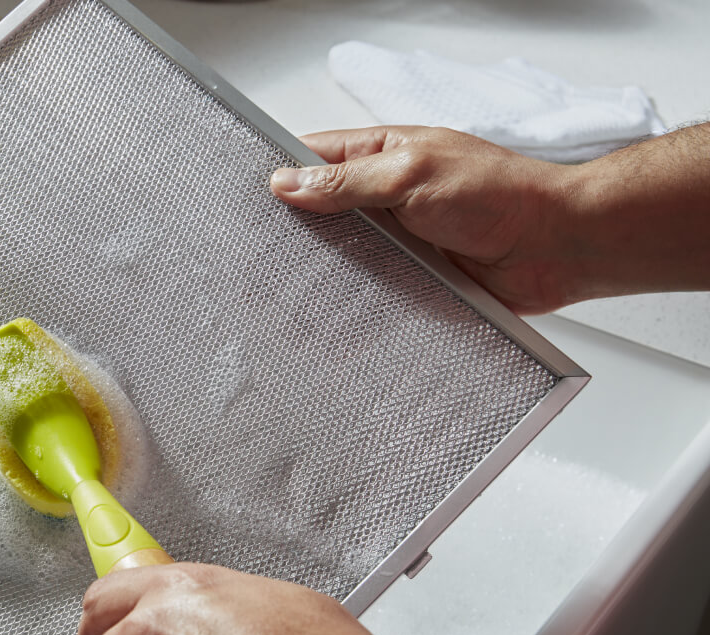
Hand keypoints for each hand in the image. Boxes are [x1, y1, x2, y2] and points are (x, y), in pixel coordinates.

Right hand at [270, 123, 709, 312]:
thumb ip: (347, 181)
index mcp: (382, 156)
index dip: (278, 173)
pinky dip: (350, 300)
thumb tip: (287, 182)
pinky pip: (366, 289)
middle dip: (291, 228)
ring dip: (320, 268)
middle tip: (254, 249)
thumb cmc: (501, 195)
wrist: (554, 248)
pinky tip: (326, 312)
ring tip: (279, 286)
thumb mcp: (411, 174)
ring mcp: (394, 240)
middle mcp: (383, 197)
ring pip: (338, 255)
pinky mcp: (408, 279)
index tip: (247, 196)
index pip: (312, 157)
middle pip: (318, 211)